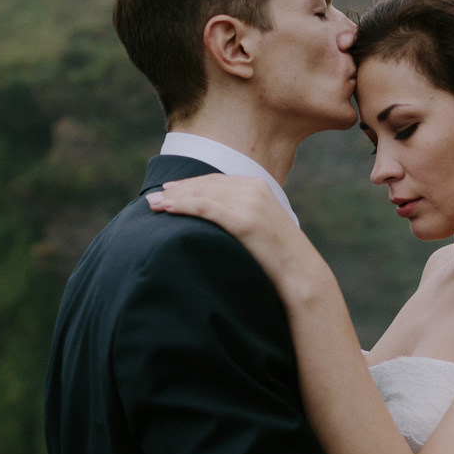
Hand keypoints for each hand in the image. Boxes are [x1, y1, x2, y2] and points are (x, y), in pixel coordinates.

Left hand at [146, 174, 302, 274]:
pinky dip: (184, 206)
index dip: (191, 185)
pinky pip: (207, 208)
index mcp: (259, 187)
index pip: (217, 181)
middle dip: (178, 190)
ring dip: (175, 197)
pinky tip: (168, 208)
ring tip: (153, 204)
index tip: (170, 190)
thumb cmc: (278, 257)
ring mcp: (251, 203)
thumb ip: (243, 214)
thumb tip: (218, 220)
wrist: (299, 273)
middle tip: (154, 197)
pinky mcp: (245, 220)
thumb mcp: (262, 226)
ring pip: (203, 194)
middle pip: (207, 185)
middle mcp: (254, 189)